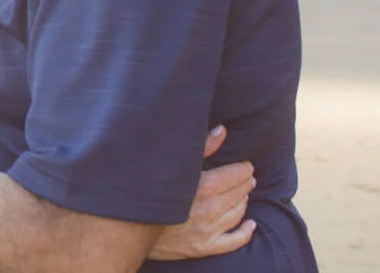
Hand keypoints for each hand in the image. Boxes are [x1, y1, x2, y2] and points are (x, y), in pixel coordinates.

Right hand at [148, 126, 256, 260]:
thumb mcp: (174, 164)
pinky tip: (250, 225)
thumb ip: (202, 147)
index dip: (244, 168)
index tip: (245, 165)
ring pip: (237, 214)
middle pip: (239, 193)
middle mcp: (210, 210)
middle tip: (246, 177)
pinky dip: (245, 233)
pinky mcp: (203, 247)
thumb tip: (223, 131)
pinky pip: (233, 241)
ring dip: (243, 201)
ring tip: (243, 194)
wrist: (129, 225)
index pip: (237, 175)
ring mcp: (208, 231)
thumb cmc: (149, 188)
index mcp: (205, 186)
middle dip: (245, 183)